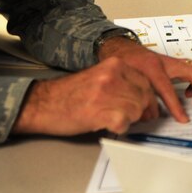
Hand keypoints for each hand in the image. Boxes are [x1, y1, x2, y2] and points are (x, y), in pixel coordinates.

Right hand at [11, 58, 155, 135]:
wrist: (44, 103)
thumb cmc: (70, 93)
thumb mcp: (100, 77)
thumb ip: (122, 82)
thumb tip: (143, 98)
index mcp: (114, 64)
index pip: (146, 81)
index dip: (147, 98)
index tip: (145, 107)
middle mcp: (112, 75)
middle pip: (145, 96)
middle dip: (142, 110)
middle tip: (132, 117)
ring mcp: (107, 93)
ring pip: (136, 111)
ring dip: (128, 119)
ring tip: (112, 119)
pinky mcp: (101, 112)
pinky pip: (124, 123)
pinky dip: (118, 128)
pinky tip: (106, 124)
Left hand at [97, 37, 191, 122]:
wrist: (122, 48)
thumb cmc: (123, 63)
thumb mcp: (126, 82)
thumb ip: (137, 99)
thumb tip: (147, 117)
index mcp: (151, 67)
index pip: (167, 88)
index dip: (176, 106)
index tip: (184, 118)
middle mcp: (164, 62)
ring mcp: (171, 61)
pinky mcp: (174, 63)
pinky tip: (190, 93)